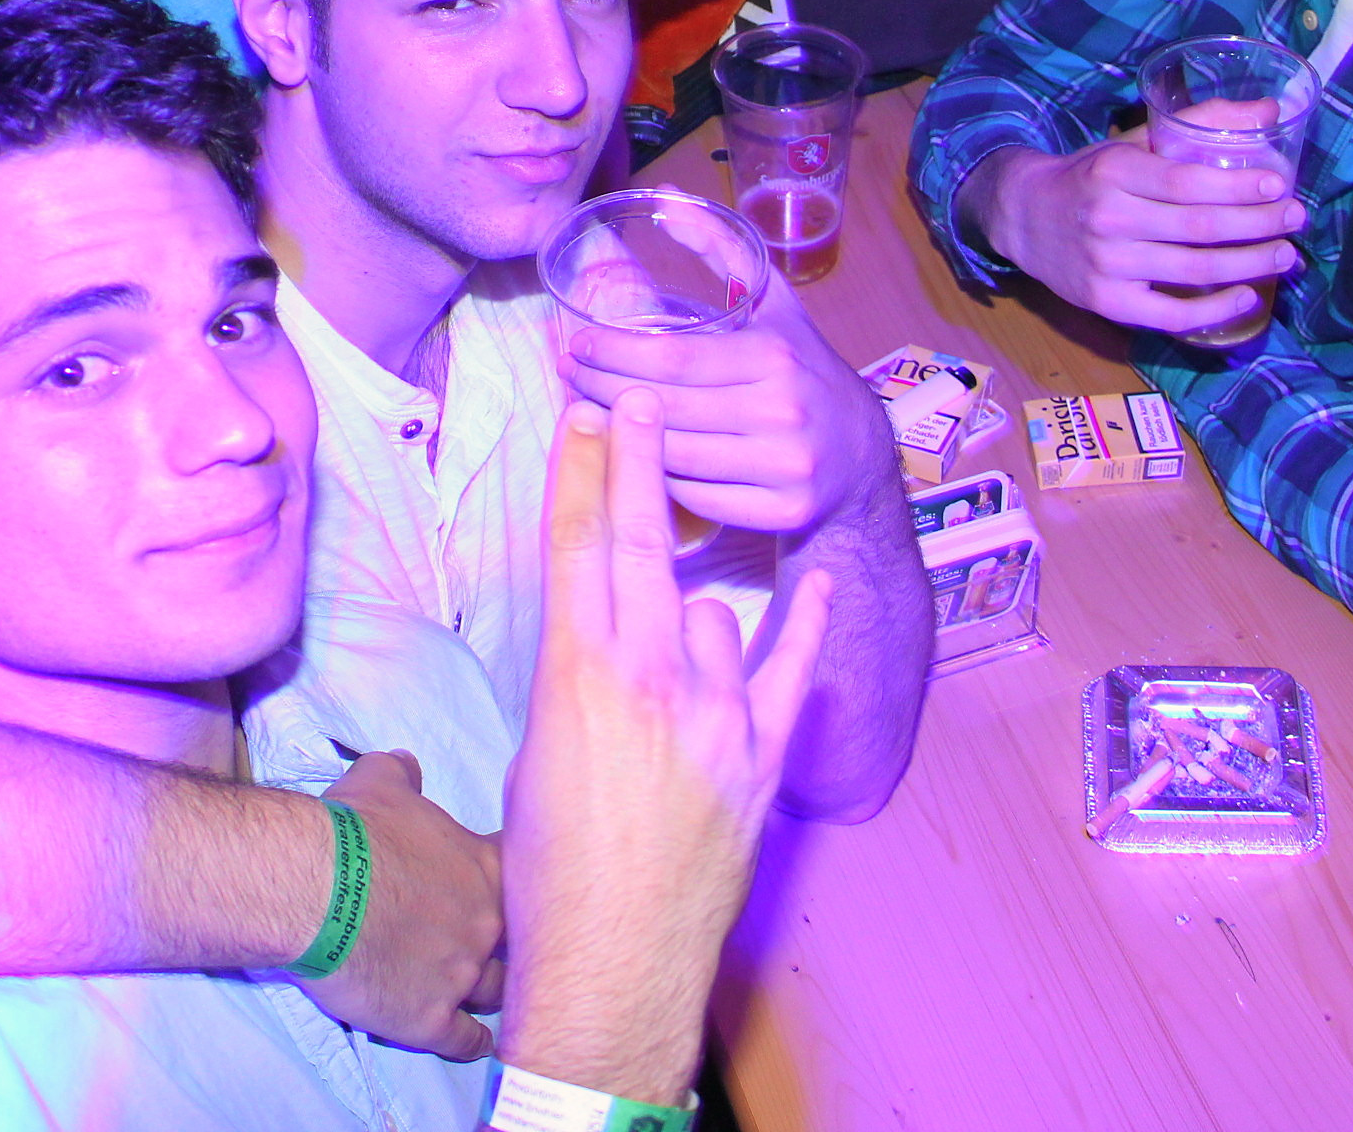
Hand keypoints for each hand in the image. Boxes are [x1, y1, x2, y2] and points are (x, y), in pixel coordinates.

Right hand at [298, 749, 505, 1060]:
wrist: (317, 890)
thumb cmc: (352, 831)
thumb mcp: (379, 783)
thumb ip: (401, 773)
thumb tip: (406, 762)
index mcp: (487, 867)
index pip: (531, 876)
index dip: (527, 883)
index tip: (522, 890)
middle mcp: (487, 922)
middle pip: (524, 939)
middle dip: (516, 941)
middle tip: (507, 944)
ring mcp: (462, 974)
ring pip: (500, 991)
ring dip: (497, 991)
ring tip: (499, 994)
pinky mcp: (429, 1019)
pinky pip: (466, 1040)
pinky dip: (472, 1044)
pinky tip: (478, 1043)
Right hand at [499, 393, 830, 1098]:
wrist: (612, 955)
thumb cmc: (552, 868)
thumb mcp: (540, 753)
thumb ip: (577, 680)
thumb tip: (602, 638)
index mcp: (575, 674)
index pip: (576, 549)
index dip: (579, 475)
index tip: (583, 417)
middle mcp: (647, 674)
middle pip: (642, 544)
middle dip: (637, 462)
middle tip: (636, 397)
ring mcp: (713, 707)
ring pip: (711, 612)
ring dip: (693, 619)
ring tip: (666, 676)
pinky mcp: (761, 749)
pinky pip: (790, 666)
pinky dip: (802, 624)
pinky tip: (812, 582)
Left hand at [562, 265, 895, 535]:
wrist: (860, 454)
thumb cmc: (803, 372)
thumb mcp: (774, 307)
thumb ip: (722, 252)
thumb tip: (669, 196)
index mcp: (775, 358)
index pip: (675, 360)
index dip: (616, 354)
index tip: (576, 346)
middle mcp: (782, 412)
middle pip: (665, 408)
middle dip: (603, 392)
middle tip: (567, 377)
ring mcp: (784, 467)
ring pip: (674, 458)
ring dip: (618, 438)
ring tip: (585, 414)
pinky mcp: (782, 512)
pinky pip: (696, 499)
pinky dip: (657, 479)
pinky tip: (631, 458)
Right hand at [976, 140, 1306, 335]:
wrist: (1024, 217)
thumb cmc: (1091, 176)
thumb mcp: (1132, 142)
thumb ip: (1197, 124)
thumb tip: (1268, 111)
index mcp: (1115, 171)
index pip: (1188, 182)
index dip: (1239, 187)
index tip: (1279, 185)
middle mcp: (1108, 219)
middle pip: (1199, 229)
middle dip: (1258, 225)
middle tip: (1296, 219)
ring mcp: (1107, 266)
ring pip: (1193, 271)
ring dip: (1249, 265)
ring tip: (1286, 255)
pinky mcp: (1106, 303)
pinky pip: (1171, 315)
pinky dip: (1215, 310)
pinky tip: (1248, 295)